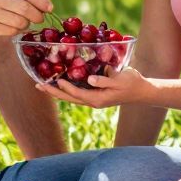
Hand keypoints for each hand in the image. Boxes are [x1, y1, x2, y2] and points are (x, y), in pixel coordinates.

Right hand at [0, 0, 52, 40]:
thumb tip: (46, 1)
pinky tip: (12, 27)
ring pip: (19, 21)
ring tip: (23, 22)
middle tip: (40, 19)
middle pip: (24, 8)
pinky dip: (16, 30)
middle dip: (37, 15)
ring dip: (26, 24)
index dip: (40, 1)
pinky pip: (11, 31)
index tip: (50, 8)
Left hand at [36, 67, 150, 108]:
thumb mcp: (120, 80)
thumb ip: (105, 80)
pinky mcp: (96, 95)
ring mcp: (94, 99)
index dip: (66, 88)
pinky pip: (77, 94)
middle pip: (69, 98)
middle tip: (38, 86)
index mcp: (98, 98)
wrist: (142, 91)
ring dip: (57, 92)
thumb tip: (90, 80)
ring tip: (43, 86)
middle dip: (54, 93)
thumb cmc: (132, 83)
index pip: (78, 94)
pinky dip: (66, 90)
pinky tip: (60, 84)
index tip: (56, 80)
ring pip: (71, 97)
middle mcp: (93, 101)